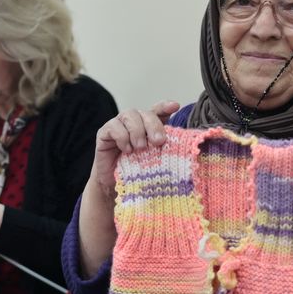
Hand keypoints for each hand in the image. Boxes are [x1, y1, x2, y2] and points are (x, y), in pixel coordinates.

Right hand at [79, 100, 179, 277]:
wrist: (117, 187)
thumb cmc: (139, 172)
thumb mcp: (157, 160)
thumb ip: (167, 149)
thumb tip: (188, 144)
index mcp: (148, 126)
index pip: (158, 110)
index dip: (165, 106)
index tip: (176, 106)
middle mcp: (134, 122)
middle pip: (145, 113)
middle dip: (153, 125)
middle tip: (159, 142)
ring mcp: (118, 126)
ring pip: (129, 115)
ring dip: (137, 131)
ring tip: (140, 148)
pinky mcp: (104, 133)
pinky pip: (113, 127)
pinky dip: (122, 137)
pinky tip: (127, 150)